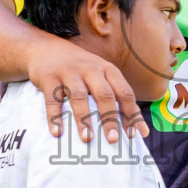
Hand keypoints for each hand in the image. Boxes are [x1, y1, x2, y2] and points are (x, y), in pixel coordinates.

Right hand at [26, 33, 146, 143]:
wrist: (46, 48)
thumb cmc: (80, 69)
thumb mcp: (102, 77)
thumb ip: (121, 100)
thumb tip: (142, 131)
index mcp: (108, 70)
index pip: (125, 92)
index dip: (130, 113)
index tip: (133, 135)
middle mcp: (91, 69)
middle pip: (104, 94)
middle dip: (109, 117)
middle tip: (112, 140)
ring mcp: (69, 72)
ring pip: (79, 96)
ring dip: (84, 118)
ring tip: (87, 139)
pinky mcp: (49, 77)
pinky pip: (53, 98)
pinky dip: (55, 116)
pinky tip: (57, 132)